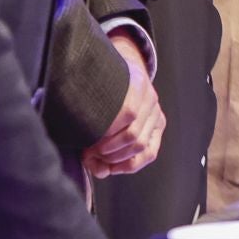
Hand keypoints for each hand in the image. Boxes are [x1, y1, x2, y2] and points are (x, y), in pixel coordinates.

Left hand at [82, 29, 164, 178]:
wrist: (120, 71)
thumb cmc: (98, 85)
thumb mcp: (87, 87)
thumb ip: (81, 109)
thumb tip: (84, 150)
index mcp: (135, 82)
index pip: (127, 112)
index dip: (106, 133)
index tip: (86, 144)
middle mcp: (150, 98)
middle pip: (133, 135)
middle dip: (108, 151)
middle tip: (88, 155)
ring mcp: (156, 113)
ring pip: (141, 147)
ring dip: (116, 159)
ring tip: (97, 160)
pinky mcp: (158, 126)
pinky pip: (149, 153)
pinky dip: (130, 165)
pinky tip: (112, 166)